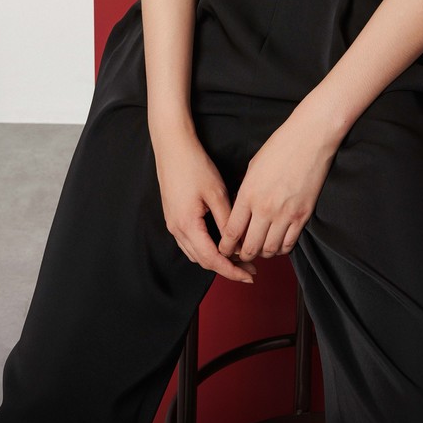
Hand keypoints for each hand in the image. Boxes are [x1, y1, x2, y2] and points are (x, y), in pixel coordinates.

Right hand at [152, 130, 256, 283]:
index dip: (232, 271)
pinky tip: (220, 243)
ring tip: (239, 257)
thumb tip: (238, 244)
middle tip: (250, 268)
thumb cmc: (194, 165)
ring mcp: (172, 224)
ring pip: (195, 253)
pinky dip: (206, 249)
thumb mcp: (216, 193)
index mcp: (187, 225)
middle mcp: (176, 229)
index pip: (212, 259)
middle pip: (203, 261)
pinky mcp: (173, 216)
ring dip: (216, 259)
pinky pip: (190, 242)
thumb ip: (227, 222)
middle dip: (227, 268)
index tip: (249, 276)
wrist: (172, 146)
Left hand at [217, 111, 337, 269]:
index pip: (231, 231)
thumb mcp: (253, 167)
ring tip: (260, 249)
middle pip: (250, 247)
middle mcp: (265, 208)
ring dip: (263, 253)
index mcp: (248, 194)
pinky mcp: (303, 215)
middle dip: (242, 255)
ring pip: (270, 250)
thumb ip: (245, 191)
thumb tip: (240, 211)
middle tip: (241, 253)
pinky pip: (289, 243)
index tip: (224, 249)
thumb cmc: (280, 146)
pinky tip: (278, 244)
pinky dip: (281, 249)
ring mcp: (286, 214)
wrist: (310, 138)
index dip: (225, 246)